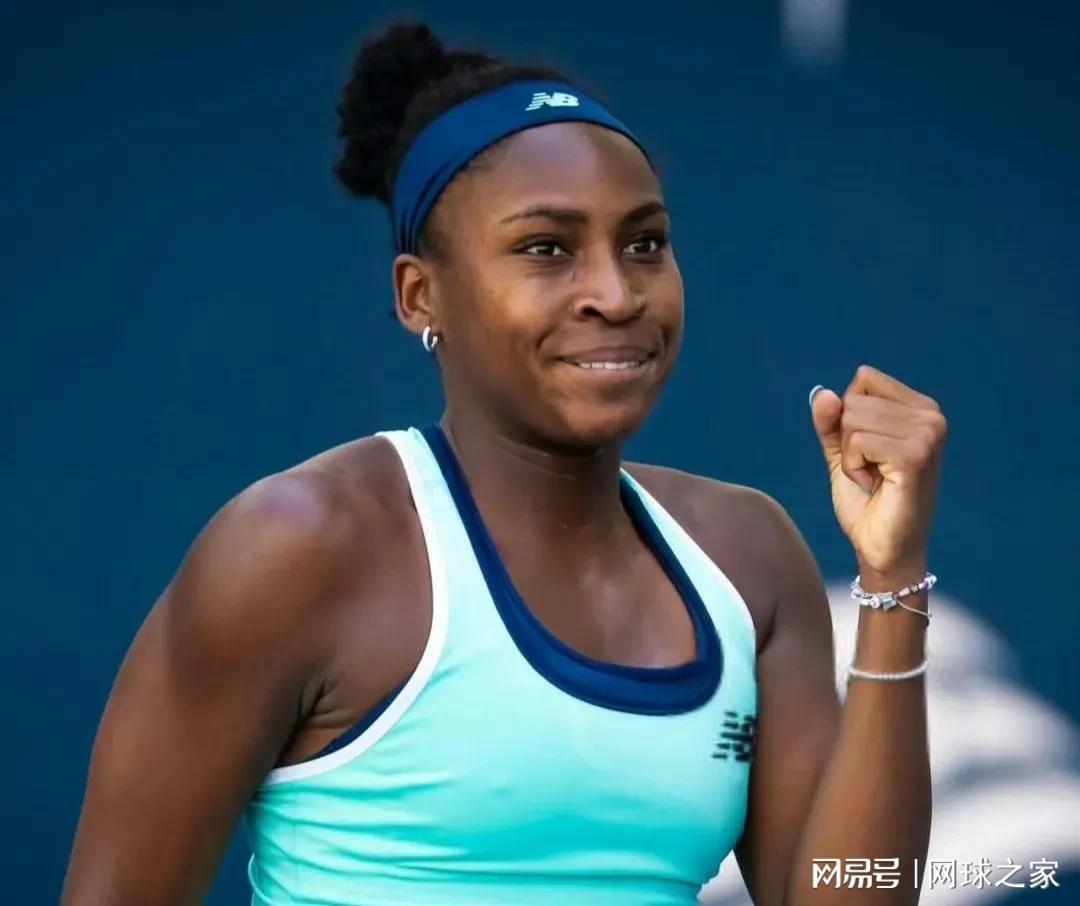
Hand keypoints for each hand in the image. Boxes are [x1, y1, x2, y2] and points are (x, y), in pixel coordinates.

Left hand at [810, 365, 946, 579]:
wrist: (881, 547)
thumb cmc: (867, 499)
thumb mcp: (842, 451)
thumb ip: (830, 420)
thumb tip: (822, 394)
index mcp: (920, 407)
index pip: (863, 379)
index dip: (848, 417)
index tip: (868, 452)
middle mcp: (931, 415)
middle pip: (853, 401)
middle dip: (848, 441)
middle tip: (871, 471)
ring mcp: (928, 434)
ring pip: (851, 420)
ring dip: (851, 456)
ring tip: (874, 479)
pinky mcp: (916, 455)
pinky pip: (858, 442)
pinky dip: (854, 467)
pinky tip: (875, 485)